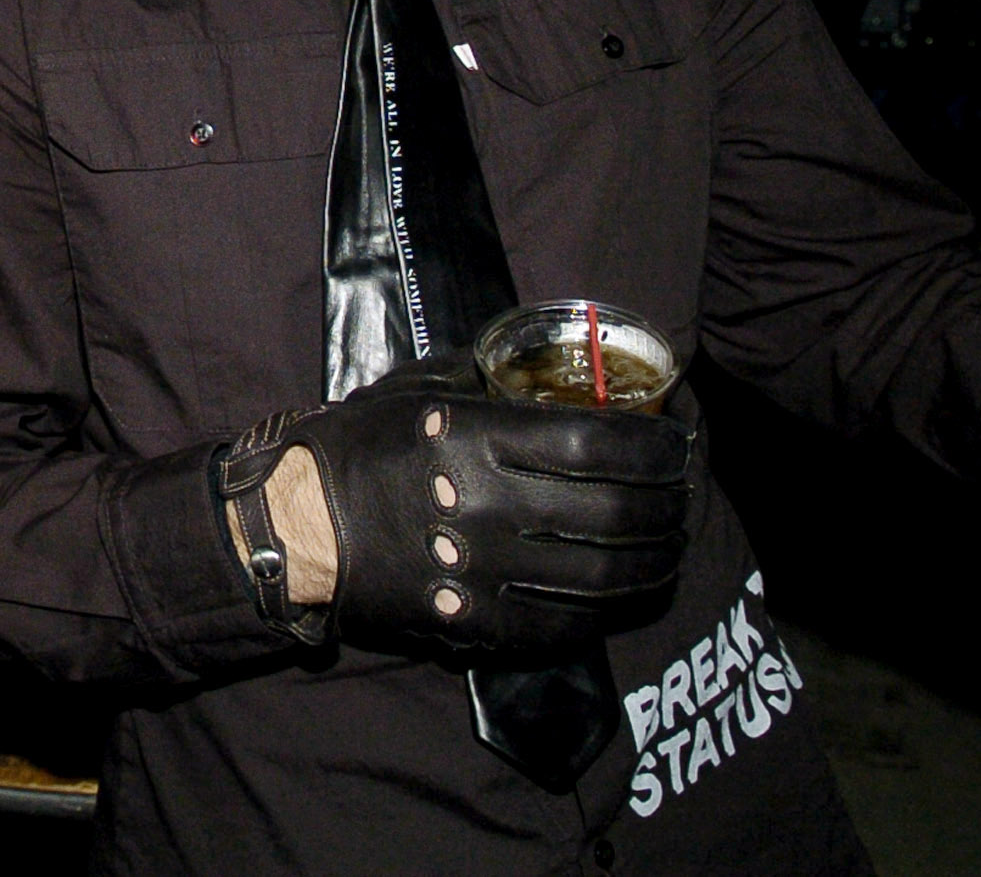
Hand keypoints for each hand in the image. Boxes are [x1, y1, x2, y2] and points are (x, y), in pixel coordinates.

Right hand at [220, 359, 693, 653]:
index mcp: (475, 438)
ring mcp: (483, 572)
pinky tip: (619, 592)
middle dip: (669, 506)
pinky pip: (564, 623)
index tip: (676, 441)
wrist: (297, 527)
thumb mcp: (421, 388)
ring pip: (603, 576)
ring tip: (669, 547)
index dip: (655, 446)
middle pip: (616, 512)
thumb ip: (487, 375)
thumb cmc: (360, 446)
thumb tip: (545, 357)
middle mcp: (487, 506)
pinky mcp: (475, 622)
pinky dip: (604, 608)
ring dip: (653, 561)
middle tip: (683, 498)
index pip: (599, 442)